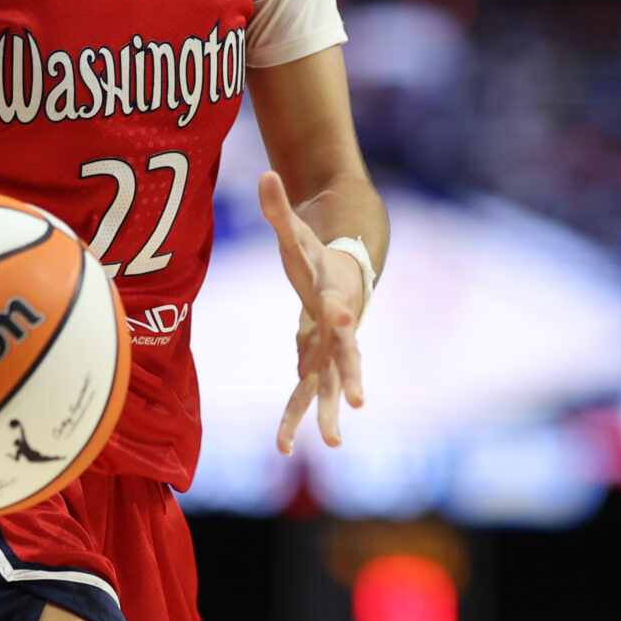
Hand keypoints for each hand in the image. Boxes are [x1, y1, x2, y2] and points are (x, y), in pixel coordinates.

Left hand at [259, 170, 368, 453]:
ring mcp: (330, 349)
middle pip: (345, 356)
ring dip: (325, 415)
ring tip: (330, 446)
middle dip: (349, 380)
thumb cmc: (317, 252)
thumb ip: (280, 207)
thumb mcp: (295, 230)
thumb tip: (265, 173)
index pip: (337, 303)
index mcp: (333, 294)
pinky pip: (307, 392)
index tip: (342, 319)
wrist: (346, 274)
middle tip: (355, 403)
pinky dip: (298, 417)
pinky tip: (285, 447)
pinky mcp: (318, 362)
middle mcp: (337, 328)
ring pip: (327, 385)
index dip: (339, 311)